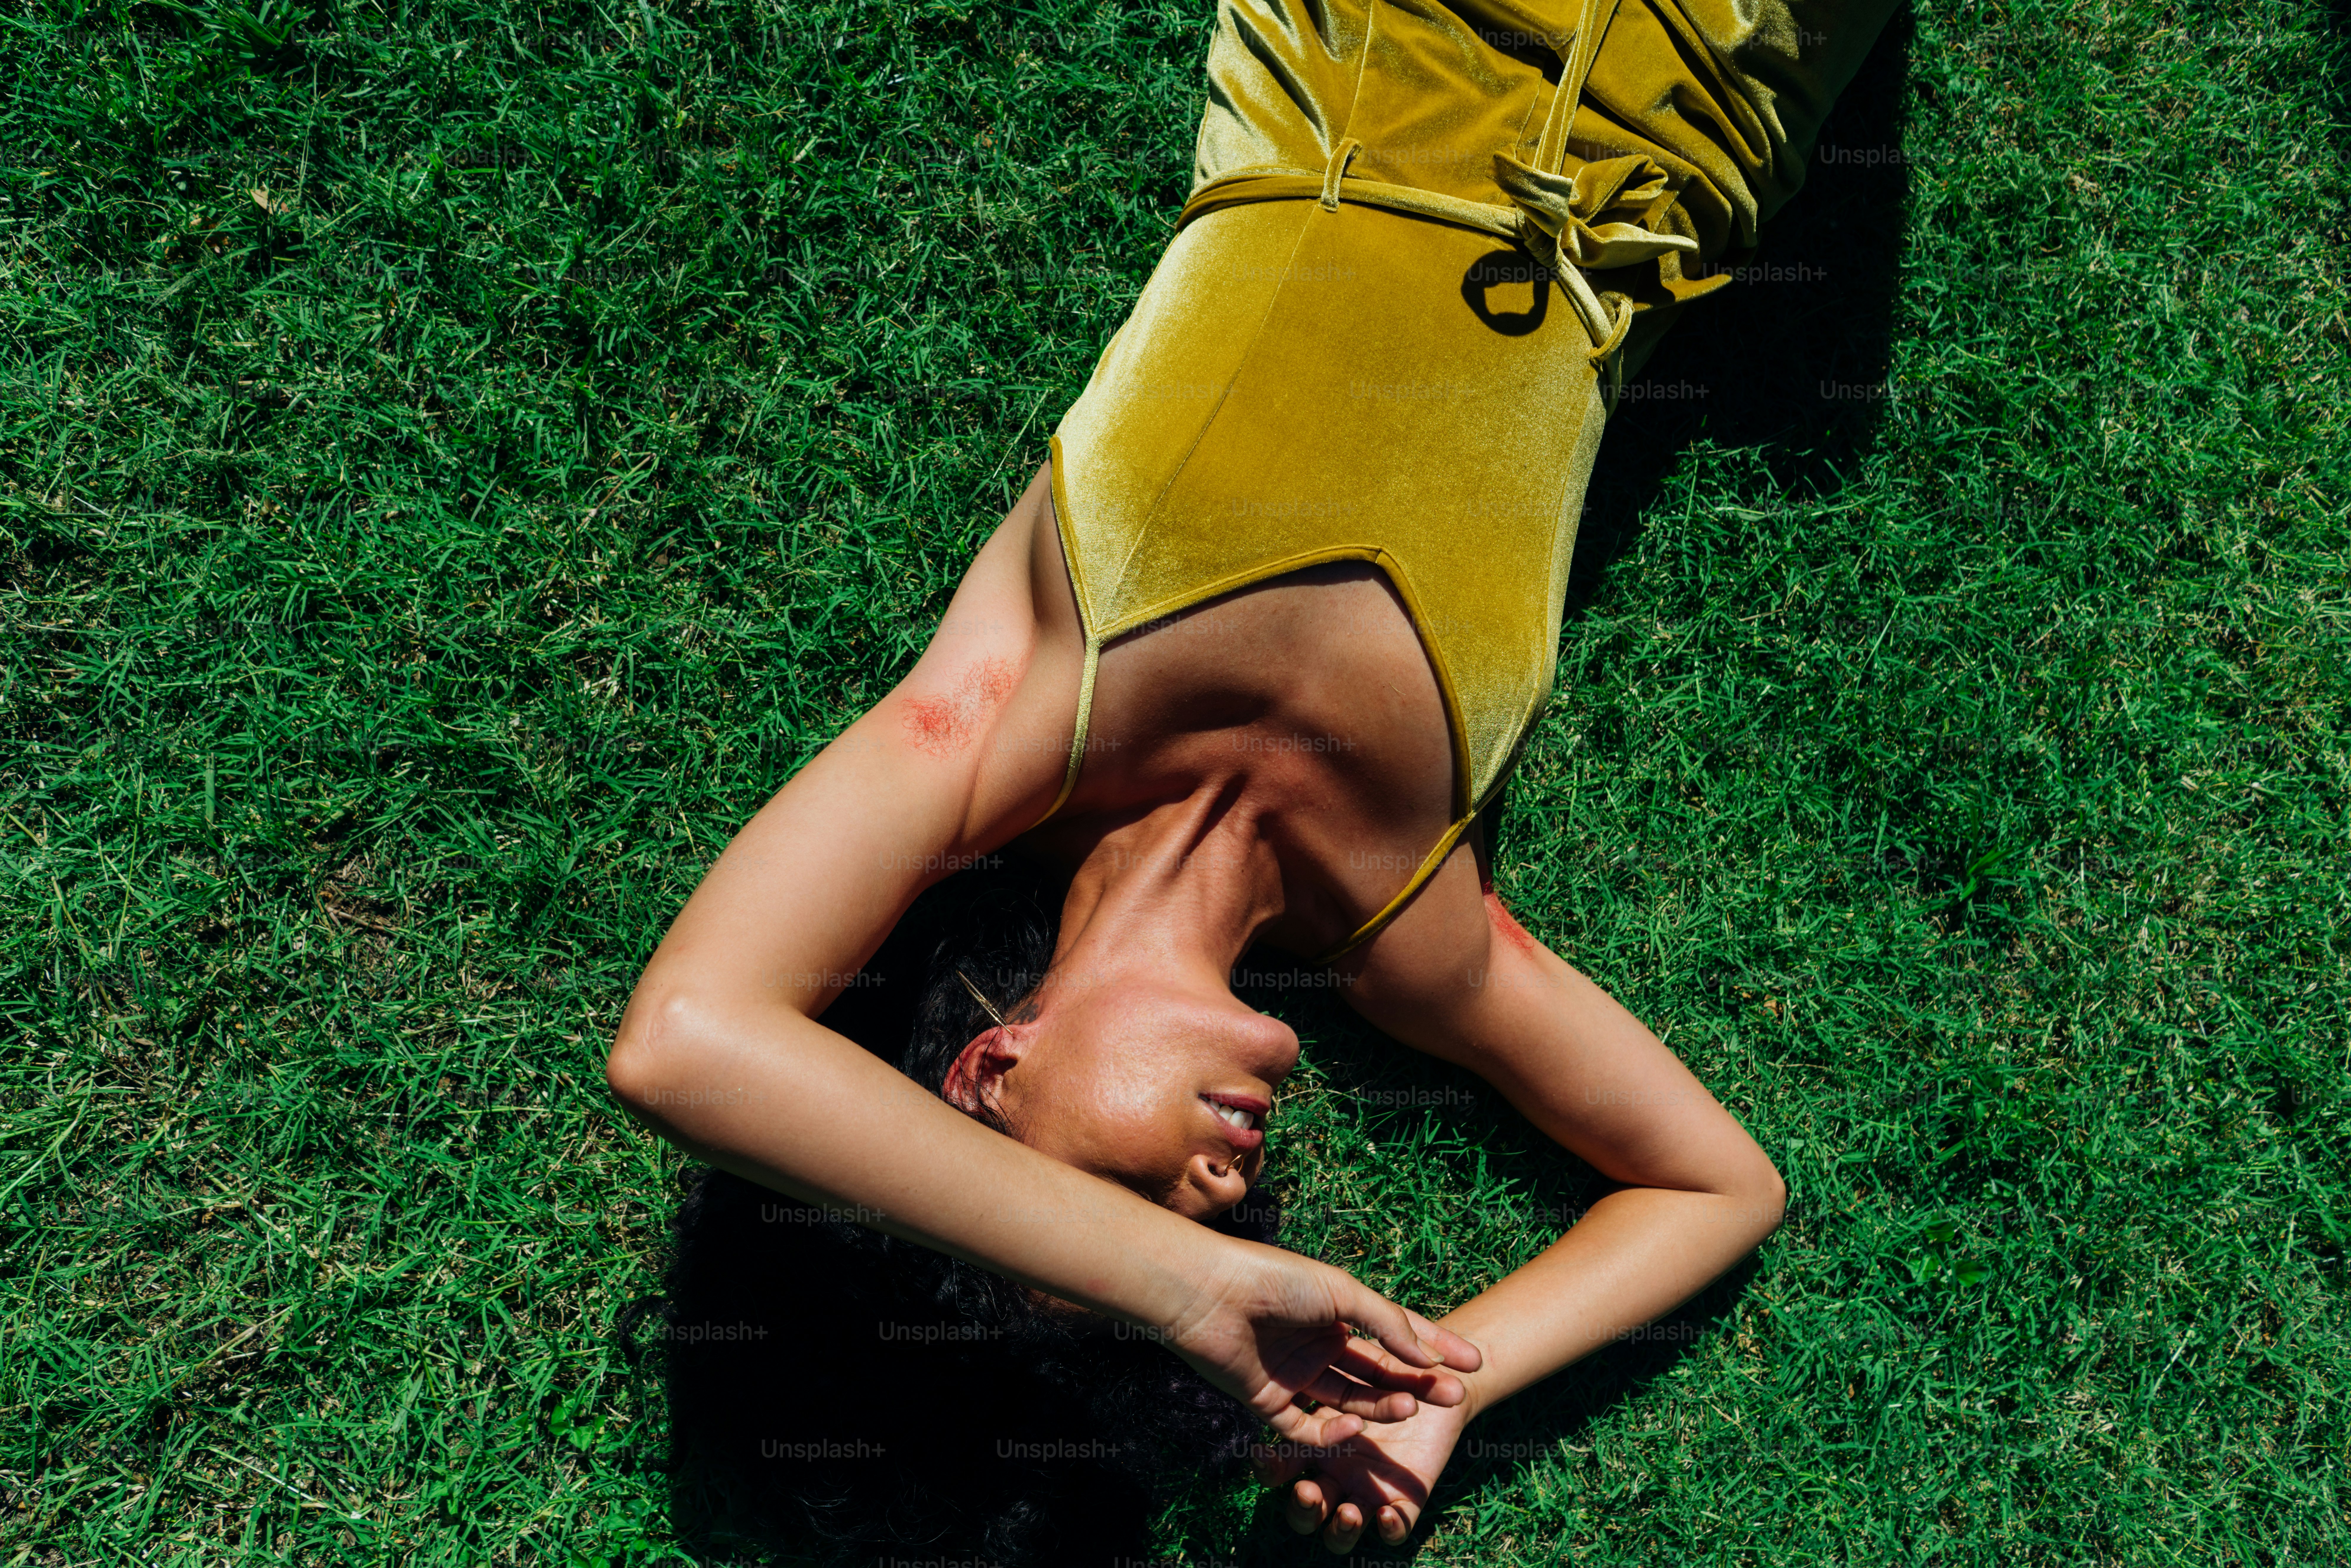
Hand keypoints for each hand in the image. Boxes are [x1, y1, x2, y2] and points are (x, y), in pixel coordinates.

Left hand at [1157, 1238, 1481, 1446]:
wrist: (1209, 1293)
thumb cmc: (1275, 1278)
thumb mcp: (1341, 1291)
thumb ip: (1387, 1323)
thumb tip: (1428, 1354)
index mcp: (1336, 1312)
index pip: (1396, 1334)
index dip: (1435, 1347)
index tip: (1474, 1362)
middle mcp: (1319, 1345)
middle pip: (1378, 1373)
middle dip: (1418, 1384)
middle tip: (1456, 1396)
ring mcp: (1296, 1375)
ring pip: (1350, 1401)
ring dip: (1383, 1406)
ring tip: (1412, 1407)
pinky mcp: (1270, 1403)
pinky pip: (1309, 1428)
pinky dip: (1334, 1430)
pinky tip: (1355, 1422)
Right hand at [1256, 1359, 1473, 1552]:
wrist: (1443, 1378)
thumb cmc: (1396, 1358)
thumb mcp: (1363, 1356)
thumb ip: (1339, 1353)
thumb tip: (1324, 1358)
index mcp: (1316, 1442)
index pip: (1280, 1465)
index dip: (1268, 1468)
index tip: (1261, 1458)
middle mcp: (1337, 1470)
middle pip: (1306, 1504)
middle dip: (1303, 1506)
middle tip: (1309, 1491)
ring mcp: (1369, 1488)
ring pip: (1340, 1527)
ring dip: (1340, 1528)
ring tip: (1349, 1512)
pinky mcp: (1407, 1498)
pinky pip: (1396, 1526)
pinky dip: (1391, 1526)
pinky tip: (1388, 1514)